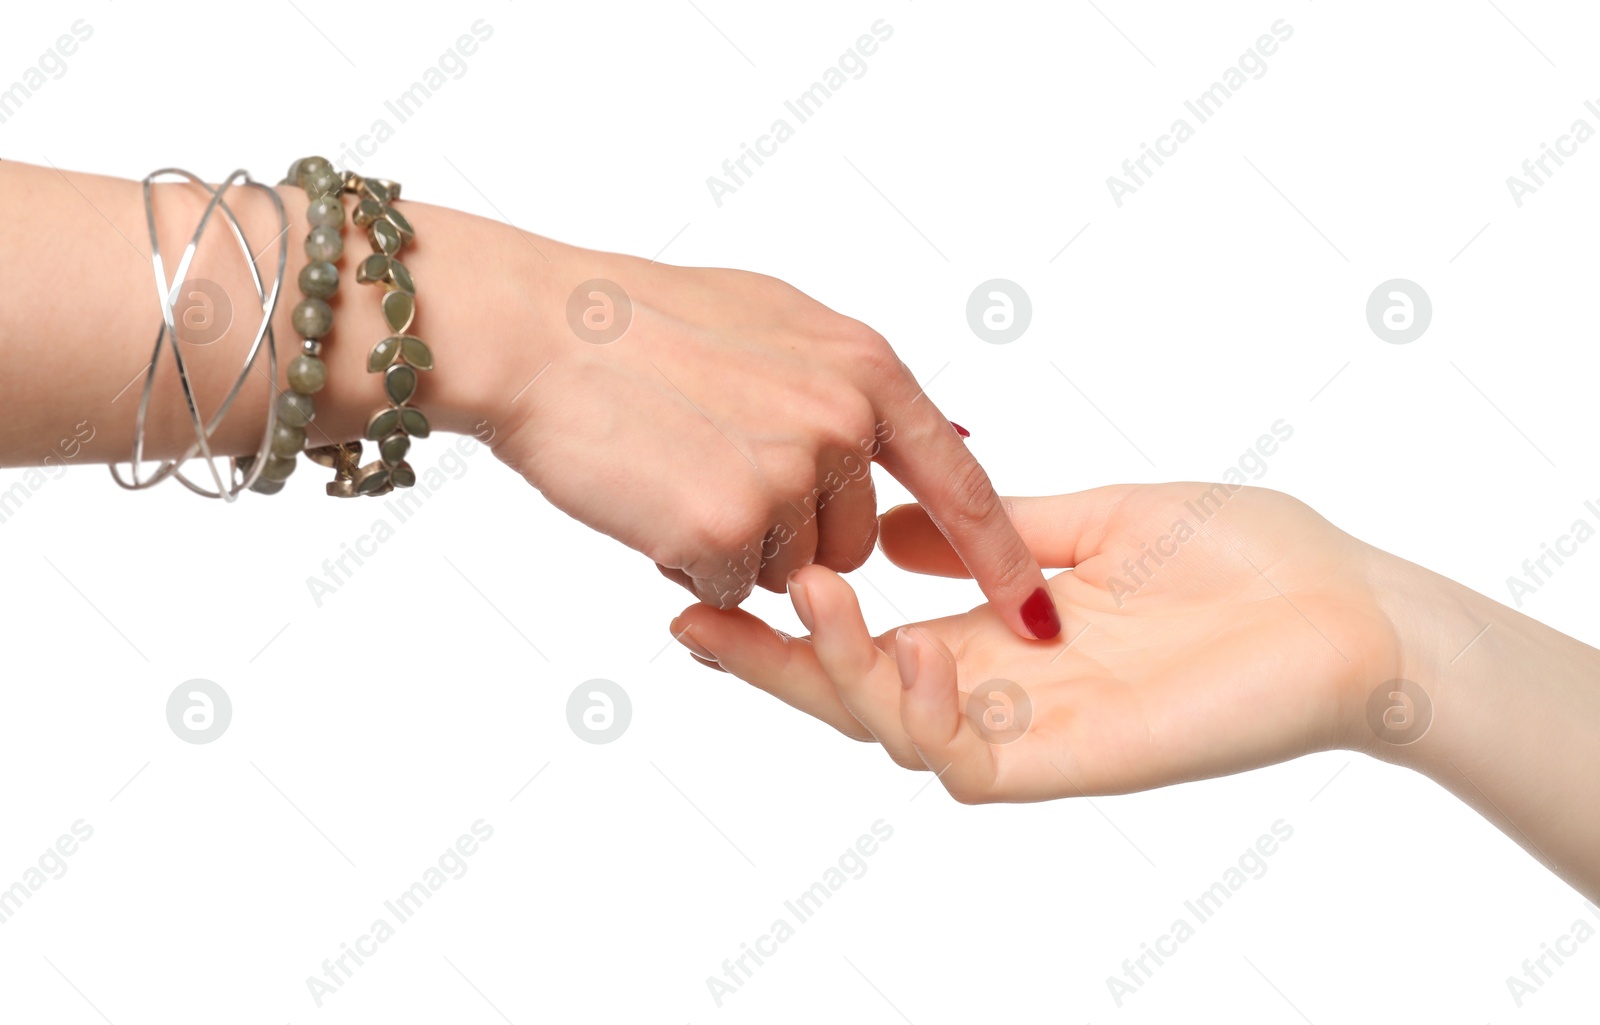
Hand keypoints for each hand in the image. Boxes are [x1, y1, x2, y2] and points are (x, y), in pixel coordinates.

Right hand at [485, 241, 1059, 638]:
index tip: (1034, 615)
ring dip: (738, 548)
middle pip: (853, 544)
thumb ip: (860, 385)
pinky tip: (651, 497)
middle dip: (792, 532)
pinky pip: (729, 589)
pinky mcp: (728, 529)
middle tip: (714, 464)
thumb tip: (950, 434)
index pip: (959, 485)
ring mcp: (789, 477)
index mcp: (865, 370)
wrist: (542, 333)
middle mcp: (843, 422)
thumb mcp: (780, 320)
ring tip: (677, 469)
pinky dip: (688, 562)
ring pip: (790, 573)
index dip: (998, 556)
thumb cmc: (645, 323)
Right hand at [669, 483, 1403, 801]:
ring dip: (836, 671)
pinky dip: (922, 714)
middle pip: (852, 693)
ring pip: (891, 730)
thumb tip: (889, 527)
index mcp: (994, 629)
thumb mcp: (1093, 517)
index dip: (787, 620)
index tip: (708, 583)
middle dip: (767, 664)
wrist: (1347, 607)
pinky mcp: (1072, 763)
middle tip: (691, 615)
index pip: (867, 632)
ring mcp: (1029, 731)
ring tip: (810, 593)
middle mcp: (996, 689)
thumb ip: (987, 530)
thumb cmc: (1241, 557)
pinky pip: (966, 763)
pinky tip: (913, 647)